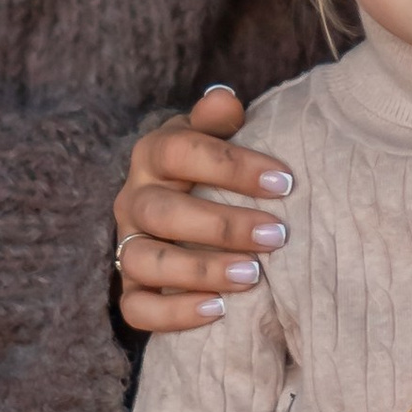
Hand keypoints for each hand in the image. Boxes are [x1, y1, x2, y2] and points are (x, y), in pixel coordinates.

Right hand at [115, 86, 293, 333]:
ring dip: (200, 271)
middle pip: (163, 212)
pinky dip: (174, 313)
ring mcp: (127, 246)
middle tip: (278, 235)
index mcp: (153, 156)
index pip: (181, 151)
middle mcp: (133, 201)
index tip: (284, 181)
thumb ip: (219, 120)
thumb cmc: (207, 170)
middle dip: (222, 226)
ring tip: (253, 276)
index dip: (231, 165)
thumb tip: (225, 98)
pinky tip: (218, 310)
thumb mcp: (211, 137)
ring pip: (145, 261)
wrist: (176, 207)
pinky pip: (136, 308)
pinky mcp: (130, 289)